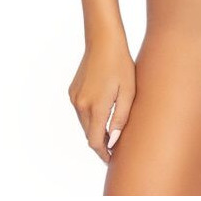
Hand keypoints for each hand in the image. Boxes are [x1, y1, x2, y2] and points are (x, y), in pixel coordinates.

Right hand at [69, 39, 135, 164]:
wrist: (103, 41)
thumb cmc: (121, 65)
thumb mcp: (128, 92)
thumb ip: (121, 118)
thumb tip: (114, 141)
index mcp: (96, 106)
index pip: (96, 141)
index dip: (103, 154)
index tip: (112, 159)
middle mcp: (81, 104)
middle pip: (89, 134)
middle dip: (101, 144)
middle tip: (115, 150)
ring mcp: (75, 98)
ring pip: (84, 124)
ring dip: (95, 130)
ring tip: (111, 133)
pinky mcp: (72, 91)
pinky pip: (81, 111)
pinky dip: (90, 117)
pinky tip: (103, 113)